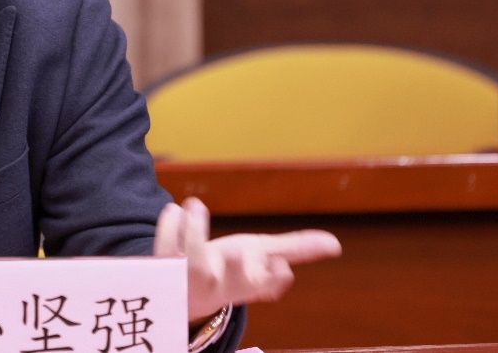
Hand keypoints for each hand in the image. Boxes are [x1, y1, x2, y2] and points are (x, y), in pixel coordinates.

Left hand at [154, 197, 341, 321]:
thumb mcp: (262, 258)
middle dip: (236, 268)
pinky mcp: (163, 266)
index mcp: (247, 285)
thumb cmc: (230, 270)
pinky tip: (174, 209)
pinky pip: (163, 247)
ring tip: (196, 206)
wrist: (184, 292)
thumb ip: (295, 250)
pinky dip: (167, 228)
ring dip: (193, 234)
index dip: (273, 279)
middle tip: (237, 251)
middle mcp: (220, 285)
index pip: (265, 286)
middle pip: (230, 284)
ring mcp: (189, 277)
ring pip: (191, 263)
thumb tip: (335, 244)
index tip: (281, 266)